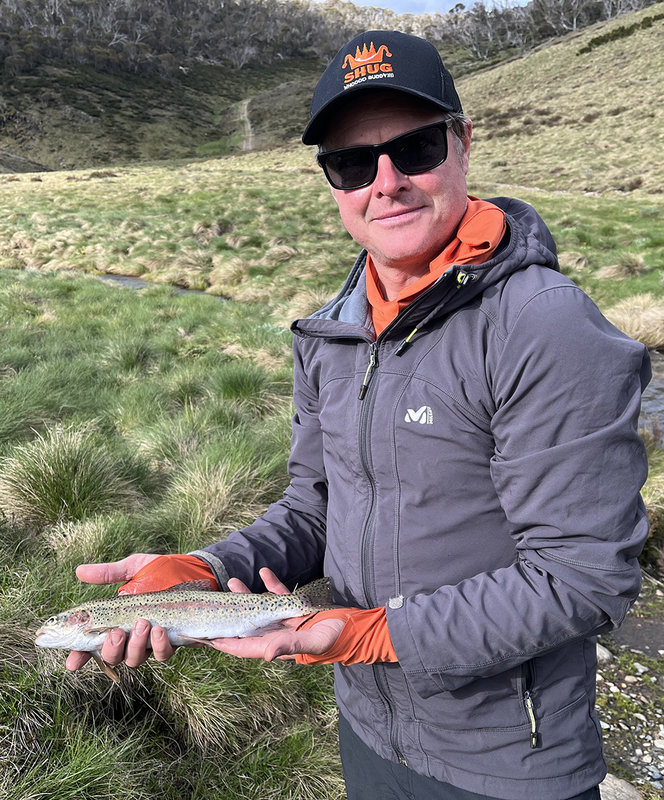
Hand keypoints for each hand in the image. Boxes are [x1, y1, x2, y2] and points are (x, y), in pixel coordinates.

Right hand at [65, 553, 175, 673]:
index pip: (92, 644)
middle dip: (111, 649)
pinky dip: (159, 645)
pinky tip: (160, 629)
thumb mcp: (135, 568)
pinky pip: (163, 654)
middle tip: (118, 632)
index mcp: (118, 619)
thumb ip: (109, 573)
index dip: (80, 656)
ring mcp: (152, 640)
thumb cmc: (163, 569)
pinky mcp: (174, 641)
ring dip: (135, 646)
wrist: (196, 570)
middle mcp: (132, 634)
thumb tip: (79, 571)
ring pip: (135, 659)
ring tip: (143, 623)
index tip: (72, 662)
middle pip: (112, 656)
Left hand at [209, 567, 345, 661]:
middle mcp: (278, 634)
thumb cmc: (337, 639)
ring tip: (232, 582)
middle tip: (213, 604)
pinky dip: (271, 584)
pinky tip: (263, 571)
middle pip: (246, 625)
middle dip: (229, 615)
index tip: (204, 636)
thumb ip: (290, 646)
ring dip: (246, 596)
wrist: (357, 628)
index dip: (224, 642)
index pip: (243, 646)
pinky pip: (279, 595)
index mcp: (277, 645)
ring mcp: (286, 621)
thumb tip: (266, 655)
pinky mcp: (298, 608)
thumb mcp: (313, 643)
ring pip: (259, 608)